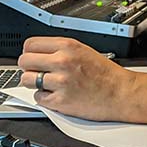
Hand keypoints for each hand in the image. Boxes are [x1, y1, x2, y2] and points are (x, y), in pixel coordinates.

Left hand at [17, 37, 133, 120]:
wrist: (121, 93)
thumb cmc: (105, 74)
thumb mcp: (83, 50)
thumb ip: (60, 49)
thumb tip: (37, 53)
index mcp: (67, 46)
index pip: (30, 44)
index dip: (29, 52)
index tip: (33, 58)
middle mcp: (62, 61)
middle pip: (24, 61)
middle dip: (28, 68)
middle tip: (36, 72)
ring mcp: (61, 82)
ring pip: (27, 80)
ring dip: (33, 83)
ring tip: (45, 85)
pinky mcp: (61, 101)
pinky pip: (38, 98)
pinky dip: (43, 98)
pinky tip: (54, 95)